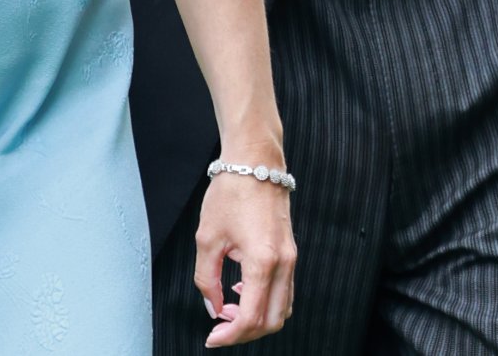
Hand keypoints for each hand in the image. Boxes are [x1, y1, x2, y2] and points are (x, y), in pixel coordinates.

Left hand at [194, 172, 295, 345]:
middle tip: (220, 327)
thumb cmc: (231, 190)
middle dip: (245, 332)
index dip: (230, 335)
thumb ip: (206, 278)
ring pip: (282, 308)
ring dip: (258, 318)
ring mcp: (291, 258)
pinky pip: (284, 290)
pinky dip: (267, 300)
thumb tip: (212, 307)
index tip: (212, 337)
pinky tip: (244, 290)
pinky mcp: (290, 251)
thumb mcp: (208, 236)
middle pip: (272, 321)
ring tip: (230, 308)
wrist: (256, 160)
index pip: (251, 317)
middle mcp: (283, 263)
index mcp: (262, 261)